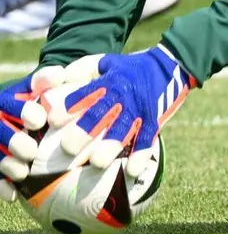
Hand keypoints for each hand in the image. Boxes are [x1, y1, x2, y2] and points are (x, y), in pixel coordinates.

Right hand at [0, 66, 66, 201]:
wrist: (30, 124)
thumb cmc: (41, 103)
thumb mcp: (40, 91)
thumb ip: (47, 82)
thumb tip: (59, 74)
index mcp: (7, 100)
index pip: (8, 103)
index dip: (21, 110)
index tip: (38, 120)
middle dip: (11, 140)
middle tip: (31, 151)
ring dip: (4, 164)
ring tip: (23, 173)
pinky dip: (0, 185)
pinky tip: (12, 196)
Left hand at [45, 45, 195, 180]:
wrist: (170, 65)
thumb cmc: (129, 68)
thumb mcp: (105, 62)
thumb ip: (80, 71)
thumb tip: (51, 86)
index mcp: (108, 82)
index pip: (85, 94)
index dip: (69, 107)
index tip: (53, 120)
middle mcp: (122, 96)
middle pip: (101, 114)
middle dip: (85, 131)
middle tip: (68, 148)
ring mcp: (139, 109)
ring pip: (124, 129)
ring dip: (112, 146)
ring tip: (97, 163)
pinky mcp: (154, 120)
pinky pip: (148, 139)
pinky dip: (141, 154)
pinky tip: (133, 171)